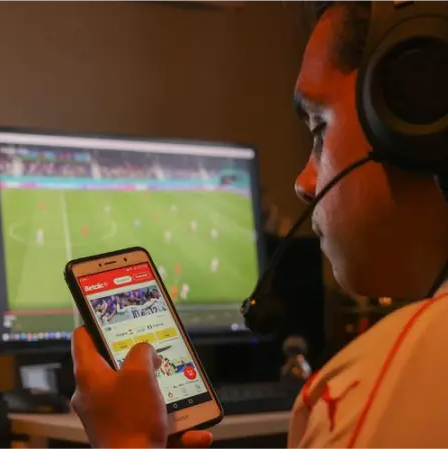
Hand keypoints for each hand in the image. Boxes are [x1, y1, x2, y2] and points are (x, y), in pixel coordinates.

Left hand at [71, 327, 212, 448]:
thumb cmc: (131, 418)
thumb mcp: (139, 372)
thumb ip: (142, 352)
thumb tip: (146, 352)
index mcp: (89, 376)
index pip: (83, 339)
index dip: (95, 323)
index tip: (111, 317)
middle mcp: (93, 395)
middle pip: (112, 366)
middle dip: (137, 359)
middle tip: (154, 351)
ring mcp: (108, 416)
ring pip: (135, 394)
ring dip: (159, 392)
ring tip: (177, 387)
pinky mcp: (123, 434)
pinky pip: (149, 422)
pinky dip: (171, 425)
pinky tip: (195, 433)